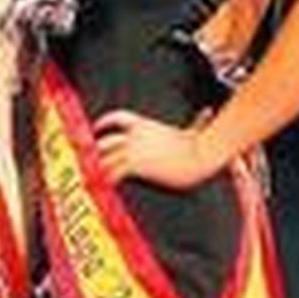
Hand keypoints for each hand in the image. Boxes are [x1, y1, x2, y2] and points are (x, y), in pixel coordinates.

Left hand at [94, 109, 221, 188]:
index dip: (104, 122)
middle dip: (96, 150)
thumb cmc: (199, 145)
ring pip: (105, 158)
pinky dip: (108, 179)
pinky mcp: (137, 165)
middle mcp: (136, 135)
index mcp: (146, 124)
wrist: (199, 156)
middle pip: (105, 140)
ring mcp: (134, 149)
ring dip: (99, 168)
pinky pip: (114, 173)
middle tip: (89, 159)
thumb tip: (209, 112)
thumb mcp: (195, 129)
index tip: (96, 127)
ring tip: (93, 176)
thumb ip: (197, 121)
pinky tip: (106, 185)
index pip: (117, 117)